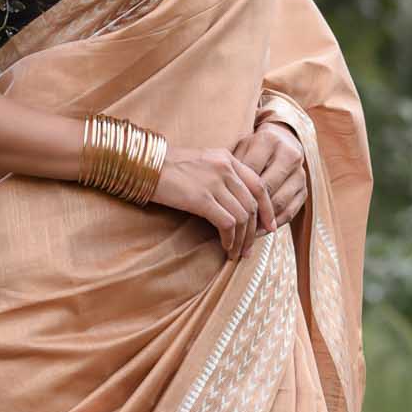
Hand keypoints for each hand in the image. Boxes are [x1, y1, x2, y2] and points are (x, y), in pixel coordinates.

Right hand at [150, 141, 275, 259]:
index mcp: (227, 158)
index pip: (259, 185)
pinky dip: (230, 239)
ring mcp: (214, 182)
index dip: (267, 209)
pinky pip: (227, 223)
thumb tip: (233, 203)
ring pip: (243, 216)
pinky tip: (225, 247)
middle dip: (255, 231)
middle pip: (252, 204)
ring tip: (237, 253)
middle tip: (250, 248)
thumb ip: (220, 176)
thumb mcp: (200, 163)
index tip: (269, 227)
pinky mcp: (202, 198)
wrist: (143, 164)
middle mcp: (225, 168)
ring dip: (242, 240)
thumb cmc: (166, 167)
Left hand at [229, 118, 306, 258]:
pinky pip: (290, 212)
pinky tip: (258, 232)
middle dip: (247, 209)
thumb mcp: (240, 150)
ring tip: (242, 233)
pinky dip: (272, 224)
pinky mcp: (304, 190)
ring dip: (260, 221)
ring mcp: (300, 174)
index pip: (249, 171)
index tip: (220, 208)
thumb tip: (217, 193)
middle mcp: (289, 155)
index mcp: (269, 141)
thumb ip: (232, 167)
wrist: (282, 143)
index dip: (235, 191)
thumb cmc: (252, 149)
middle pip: (266, 188)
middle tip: (230, 226)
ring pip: (279, 202)